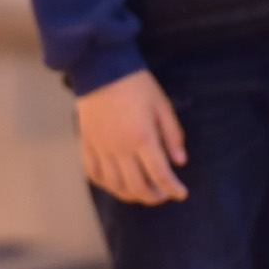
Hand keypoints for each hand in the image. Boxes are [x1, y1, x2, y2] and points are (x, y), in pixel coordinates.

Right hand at [75, 69, 188, 204]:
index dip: (173, 189)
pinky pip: (94, 175)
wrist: (101, 72)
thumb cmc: (136, 86)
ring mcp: (101, 150)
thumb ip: (172, 135)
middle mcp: (120, 149)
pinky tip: (115, 184)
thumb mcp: (162, 106)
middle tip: (162, 195)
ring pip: (114, 186)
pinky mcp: (87, 146)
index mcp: (142, 138)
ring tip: (141, 192)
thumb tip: (180, 161)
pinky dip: (106, 185)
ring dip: (130, 195)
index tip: (181, 194)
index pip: (160, 174)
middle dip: (153, 197)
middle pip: (136, 186)